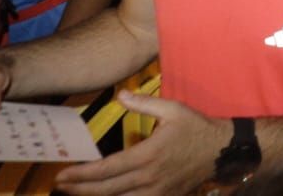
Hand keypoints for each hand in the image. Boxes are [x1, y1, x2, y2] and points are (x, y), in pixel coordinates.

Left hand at [55, 91, 225, 195]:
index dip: (82, 174)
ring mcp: (157, 192)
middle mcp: (149, 178)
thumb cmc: (196, 127)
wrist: (223, 150)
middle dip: (80, 190)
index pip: (107, 169)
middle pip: (107, 190)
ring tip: (76, 194)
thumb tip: (119, 96)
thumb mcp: (172, 109)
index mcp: (148, 155)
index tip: (62, 175)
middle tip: (59, 186)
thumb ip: (144, 103)